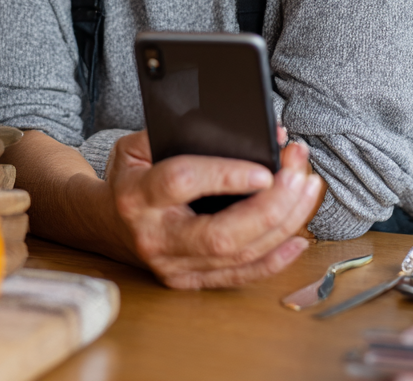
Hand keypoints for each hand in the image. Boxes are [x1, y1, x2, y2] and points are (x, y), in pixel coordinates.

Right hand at [105, 130, 324, 289]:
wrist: (106, 222)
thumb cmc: (131, 176)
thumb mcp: (138, 145)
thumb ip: (179, 133)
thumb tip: (240, 130)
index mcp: (136, 195)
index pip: (182, 183)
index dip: (225, 176)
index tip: (264, 167)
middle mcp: (154, 237)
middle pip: (222, 234)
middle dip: (271, 204)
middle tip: (298, 172)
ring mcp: (173, 266)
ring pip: (239, 255)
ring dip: (283, 223)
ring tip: (306, 187)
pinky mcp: (189, 281)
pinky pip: (241, 276)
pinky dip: (276, 258)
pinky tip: (298, 235)